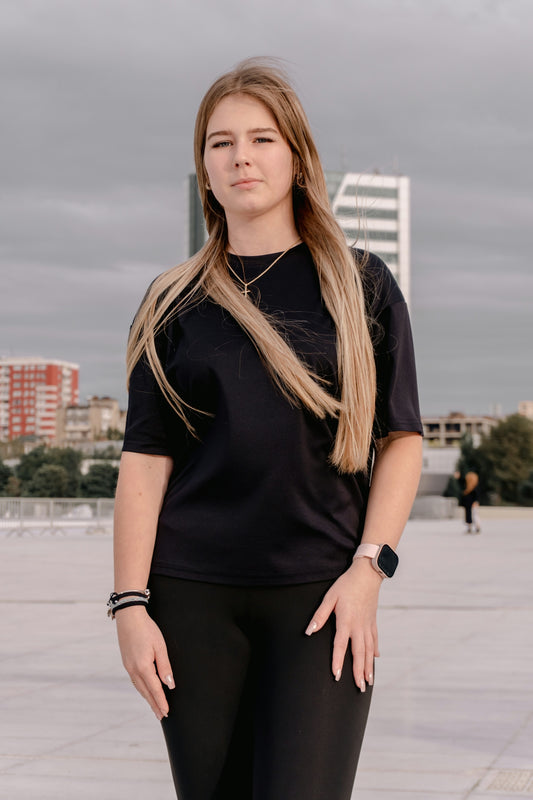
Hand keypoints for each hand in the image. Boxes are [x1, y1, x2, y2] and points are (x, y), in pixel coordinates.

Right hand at [115, 606, 174, 720]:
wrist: (129, 617)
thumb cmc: (147, 629)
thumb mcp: (160, 647)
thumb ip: (165, 667)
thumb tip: (169, 685)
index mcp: (143, 667)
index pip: (155, 690)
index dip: (161, 702)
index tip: (166, 713)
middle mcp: (134, 670)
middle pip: (146, 692)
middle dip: (154, 704)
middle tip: (161, 716)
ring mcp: (128, 666)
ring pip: (139, 687)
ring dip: (147, 698)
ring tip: (154, 707)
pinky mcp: (126, 662)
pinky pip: (135, 680)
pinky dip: (141, 689)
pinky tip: (145, 690)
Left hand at [305, 558, 381, 690]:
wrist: (367, 574)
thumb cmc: (346, 585)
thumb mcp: (330, 597)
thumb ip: (320, 615)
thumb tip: (309, 631)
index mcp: (346, 621)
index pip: (340, 645)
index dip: (338, 661)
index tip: (336, 676)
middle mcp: (359, 626)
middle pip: (359, 653)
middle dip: (359, 672)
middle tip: (359, 688)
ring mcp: (368, 624)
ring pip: (369, 650)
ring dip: (369, 667)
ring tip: (368, 682)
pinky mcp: (373, 620)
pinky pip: (374, 639)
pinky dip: (374, 650)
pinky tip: (375, 659)